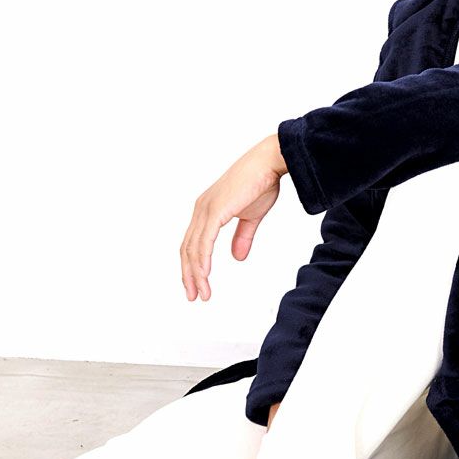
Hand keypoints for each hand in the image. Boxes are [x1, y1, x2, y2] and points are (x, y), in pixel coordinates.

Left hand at [181, 134, 287, 300]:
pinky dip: (202, 261)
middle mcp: (201, 209)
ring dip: (196, 274)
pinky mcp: (215, 210)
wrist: (270, 162)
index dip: (193, 266)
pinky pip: (204, 241)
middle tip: (195, 296)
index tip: (197, 285)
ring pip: (194, 249)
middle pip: (188, 249)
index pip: (193, 243)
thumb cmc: (262, 182)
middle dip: (189, 275)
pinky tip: (204, 276)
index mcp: (207, 210)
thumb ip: (242, 236)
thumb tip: (237, 257)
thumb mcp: (252, 216)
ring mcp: (206, 209)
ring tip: (202, 293)